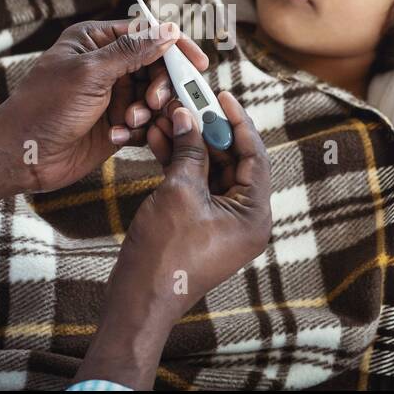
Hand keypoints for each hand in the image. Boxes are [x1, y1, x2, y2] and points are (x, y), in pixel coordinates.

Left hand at [0, 18, 209, 193]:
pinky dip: (138, 130)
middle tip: (154, 102)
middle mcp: (107, 65)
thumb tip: (168, 30)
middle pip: (156, 67)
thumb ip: (132, 52)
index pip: (147, 33)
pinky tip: (118, 136)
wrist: (22, 155)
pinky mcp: (115, 125)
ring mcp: (112, 96)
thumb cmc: (45, 107)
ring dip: (148, 110)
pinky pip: (144, 122)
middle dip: (161, 86)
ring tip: (128, 122)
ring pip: (154, 97)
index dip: (175, 46)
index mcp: (95, 40)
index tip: (198, 63)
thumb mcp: (90, 73)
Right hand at [74, 91, 271, 388]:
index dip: (236, 121)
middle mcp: (245, 219)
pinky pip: (196, 186)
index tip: (221, 95)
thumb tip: (188, 117)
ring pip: (210, 171)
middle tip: (188, 101)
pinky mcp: (199, 225)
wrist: (139, 299)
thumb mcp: (180, 192)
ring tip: (167, 116)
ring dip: (189, 144)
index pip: (254, 155)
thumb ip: (189, 151)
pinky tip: (159, 139)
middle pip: (232, 160)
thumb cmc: (165, 253)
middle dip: (207, 130)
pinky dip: (180, 164)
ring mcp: (222, 223)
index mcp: (254, 214)